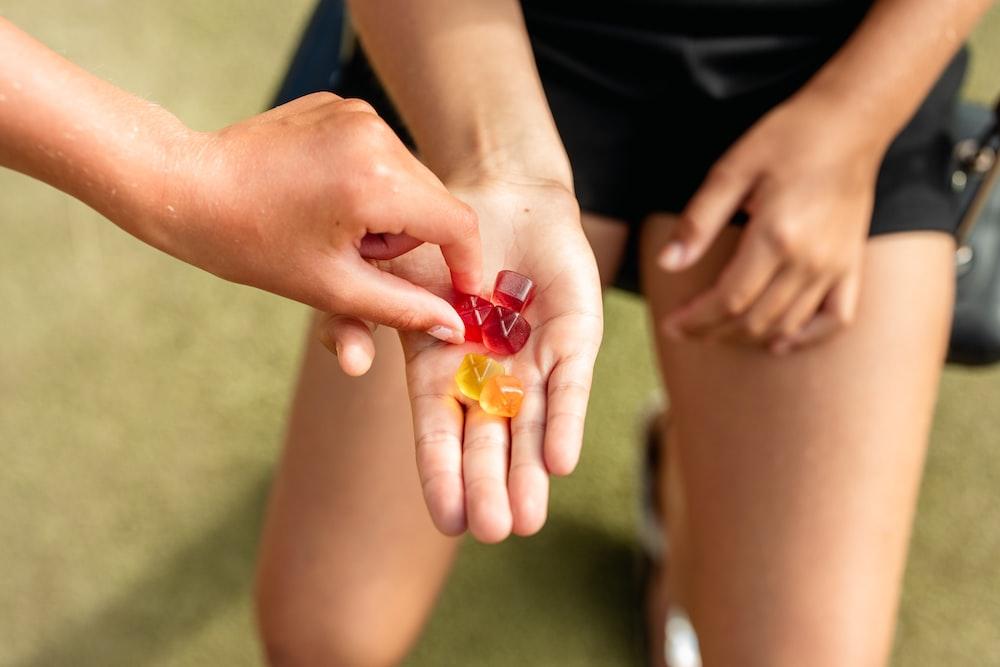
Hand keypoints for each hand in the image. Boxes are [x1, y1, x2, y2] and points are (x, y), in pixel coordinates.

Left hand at [150, 93, 480, 369]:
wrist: (188, 186)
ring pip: (411, 179)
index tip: (461, 293)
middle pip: (435, 202)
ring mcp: (357, 114)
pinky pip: (382, 153)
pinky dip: (369, 183)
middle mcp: (375, 136)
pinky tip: (324, 196)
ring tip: (336, 227)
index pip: (456, 225)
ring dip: (391, 212)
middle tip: (361, 258)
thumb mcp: (332, 288)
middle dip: (411, 239)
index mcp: (376, 182)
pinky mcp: (340, 106)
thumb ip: (402, 309)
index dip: (467, 264)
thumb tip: (452, 326)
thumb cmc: (252, 244)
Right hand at [329, 179, 602, 541]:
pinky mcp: (573, 339)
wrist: (499, 195)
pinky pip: (569, 384)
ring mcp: (532, 361)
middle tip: (496, 530)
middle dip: (491, 485)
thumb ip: (355, 316)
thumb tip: (350, 362)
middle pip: (489, 441)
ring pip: (531, 425)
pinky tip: (559, 461)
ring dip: (529, 471)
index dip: (443, 475)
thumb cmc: (435, 241)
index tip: (448, 522)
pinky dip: (564, 420)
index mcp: (442, 373)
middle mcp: (489, 377)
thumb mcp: (384, 278)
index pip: (440, 434)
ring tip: (527, 519)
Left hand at [658, 93, 883, 353]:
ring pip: (787, 324)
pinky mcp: (852, 264)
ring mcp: (835, 266)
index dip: (696, 320)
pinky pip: (835, 320)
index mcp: (776, 236)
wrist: (851, 121)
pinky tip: (779, 341)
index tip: (671, 325)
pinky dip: (805, 336)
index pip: (728, 299)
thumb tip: (668, 264)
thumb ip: (699, 221)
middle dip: (712, 332)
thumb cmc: (788, 138)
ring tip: (716, 331)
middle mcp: (809, 259)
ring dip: (748, 337)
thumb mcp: (731, 169)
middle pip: (754, 319)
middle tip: (683, 330)